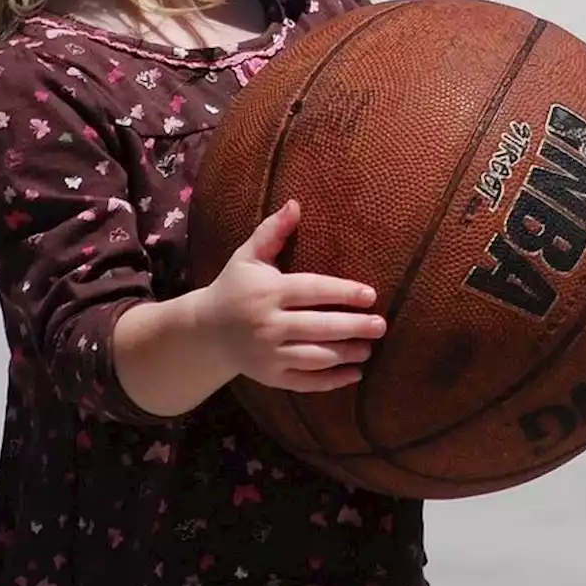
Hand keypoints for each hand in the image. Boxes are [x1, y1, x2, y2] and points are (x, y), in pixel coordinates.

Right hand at [197, 199, 385, 392]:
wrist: (205, 332)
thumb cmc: (235, 288)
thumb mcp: (248, 257)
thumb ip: (272, 232)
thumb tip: (295, 204)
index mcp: (267, 292)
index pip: (312, 290)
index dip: (343, 292)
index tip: (371, 295)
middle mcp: (267, 324)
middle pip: (319, 327)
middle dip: (353, 327)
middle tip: (381, 325)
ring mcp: (268, 354)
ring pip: (315, 357)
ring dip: (346, 354)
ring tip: (369, 348)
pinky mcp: (270, 377)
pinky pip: (305, 382)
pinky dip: (332, 381)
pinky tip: (354, 374)